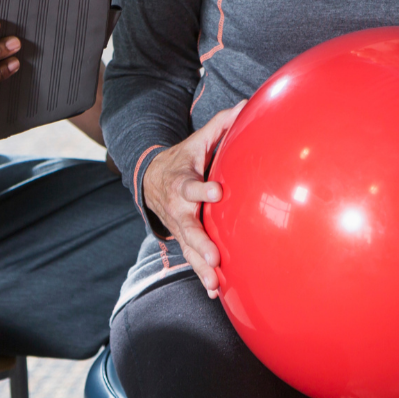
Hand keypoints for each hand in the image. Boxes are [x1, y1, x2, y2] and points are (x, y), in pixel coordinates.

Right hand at [141, 101, 244, 295]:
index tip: (216, 191)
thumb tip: (247, 105)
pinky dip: (201, 275)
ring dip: (200, 267)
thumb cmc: (183, 159)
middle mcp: (179, 209)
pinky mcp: (184, 239)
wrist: (151, 179)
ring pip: (189, 249)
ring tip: (213, 283)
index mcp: (182, 183)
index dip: (202, 189)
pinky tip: (214, 292)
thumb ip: (221, 125)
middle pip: (188, 228)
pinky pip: (192, 259)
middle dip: (200, 243)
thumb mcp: (197, 141)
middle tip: (214, 257)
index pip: (190, 186)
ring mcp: (180, 227)